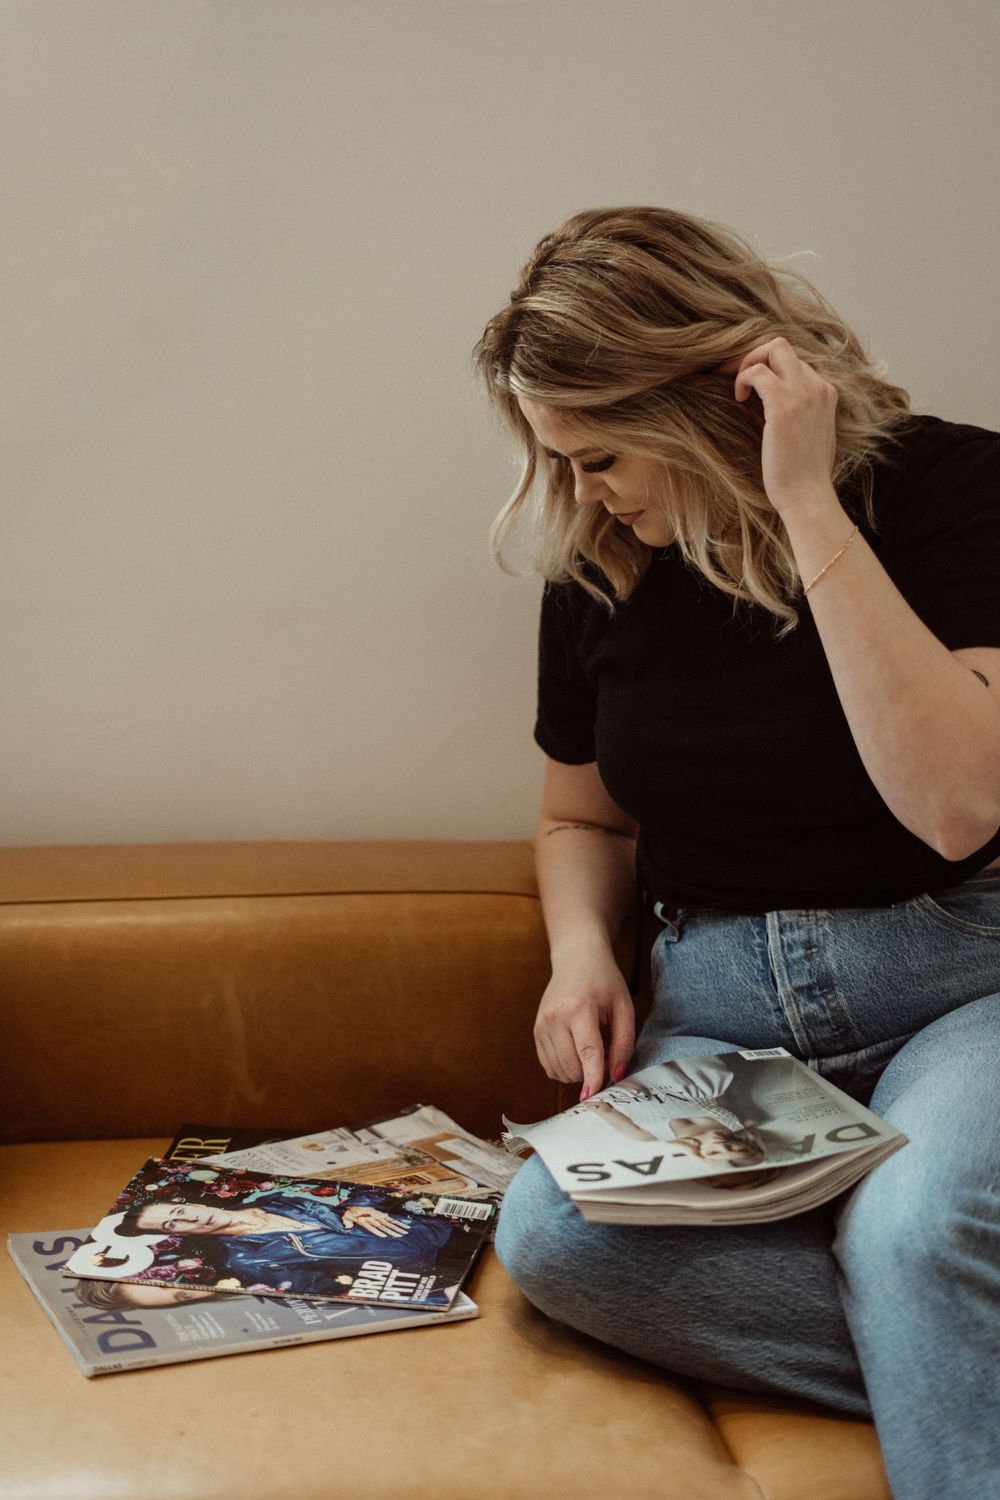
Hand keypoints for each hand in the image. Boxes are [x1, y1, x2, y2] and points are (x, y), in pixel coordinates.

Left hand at [341, 1205, 408, 1237]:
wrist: (355, 1202)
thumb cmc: (351, 1211)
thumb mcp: (346, 1216)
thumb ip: (347, 1221)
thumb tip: (347, 1226)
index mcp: (365, 1220)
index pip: (373, 1227)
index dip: (378, 1232)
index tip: (385, 1236)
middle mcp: (374, 1218)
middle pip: (385, 1226)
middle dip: (393, 1230)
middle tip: (401, 1235)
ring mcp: (378, 1216)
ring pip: (389, 1223)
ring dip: (398, 1228)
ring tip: (405, 1232)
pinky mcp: (381, 1215)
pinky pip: (390, 1220)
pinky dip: (398, 1223)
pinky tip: (403, 1226)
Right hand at [534, 943, 634, 1101]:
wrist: (576, 959)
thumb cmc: (604, 982)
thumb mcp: (624, 1007)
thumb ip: (624, 1042)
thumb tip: (616, 1075)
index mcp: (580, 1008)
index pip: (587, 1051)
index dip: (592, 1077)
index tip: (593, 1097)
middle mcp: (555, 1016)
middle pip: (572, 1065)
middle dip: (590, 1072)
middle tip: (605, 1055)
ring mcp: (542, 1024)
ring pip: (559, 1069)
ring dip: (577, 1071)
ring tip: (590, 1049)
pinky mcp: (536, 1030)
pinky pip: (548, 1065)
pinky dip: (564, 1068)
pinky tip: (575, 1052)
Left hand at [719, 336, 838, 515]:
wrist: (808, 496)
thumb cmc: (804, 475)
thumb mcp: (809, 435)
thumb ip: (802, 414)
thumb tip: (777, 408)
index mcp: (826, 393)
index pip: (794, 361)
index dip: (769, 368)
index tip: (752, 386)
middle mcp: (818, 387)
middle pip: (783, 346)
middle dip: (755, 356)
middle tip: (738, 379)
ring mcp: (803, 394)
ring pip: (772, 349)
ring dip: (747, 364)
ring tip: (738, 390)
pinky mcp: (783, 406)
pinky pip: (757, 372)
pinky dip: (743, 379)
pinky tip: (739, 399)